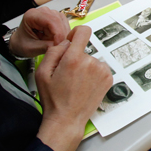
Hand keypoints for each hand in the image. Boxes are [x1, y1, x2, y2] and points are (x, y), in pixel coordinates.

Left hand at [8, 7, 69, 57]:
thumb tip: (61, 46)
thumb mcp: (32, 48)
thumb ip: (46, 47)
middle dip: (61, 34)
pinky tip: (59, 40)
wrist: (20, 42)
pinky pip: (64, 23)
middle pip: (58, 19)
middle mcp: (41, 11)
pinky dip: (64, 32)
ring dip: (63, 33)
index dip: (58, 33)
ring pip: (63, 21)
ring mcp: (49, 13)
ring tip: (57, 43)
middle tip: (59, 46)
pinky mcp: (54, 17)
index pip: (50, 20)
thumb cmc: (23, 44)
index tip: (59, 45)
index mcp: (32, 15)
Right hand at [36, 26, 111, 150]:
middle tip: (67, 75)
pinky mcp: (108, 79)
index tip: (72, 41)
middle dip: (75, 58)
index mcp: (74, 59)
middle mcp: (91, 62)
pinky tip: (85, 86)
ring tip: (76, 83)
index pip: (84, 31)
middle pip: (84, 50)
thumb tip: (66, 42)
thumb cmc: (54, 99)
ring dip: (85, 67)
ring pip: (91, 60)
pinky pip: (99, 68)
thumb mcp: (42, 73)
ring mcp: (102, 71)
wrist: (67, 120)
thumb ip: (53, 51)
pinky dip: (93, 74)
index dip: (76, 33)